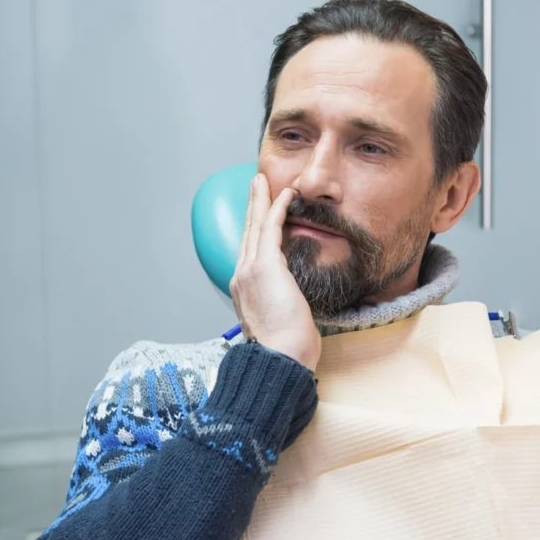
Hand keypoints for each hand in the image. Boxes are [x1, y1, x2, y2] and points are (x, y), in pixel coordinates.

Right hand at [229, 174, 321, 369]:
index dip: (254, 229)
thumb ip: (286, 306)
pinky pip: (269, 228)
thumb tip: (297, 303)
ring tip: (263, 180)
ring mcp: (249, 271)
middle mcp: (242, 277)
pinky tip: (286, 194)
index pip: (251, 252)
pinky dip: (277, 208)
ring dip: (260, 199)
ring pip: (255, 225)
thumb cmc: (287, 351)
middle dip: (252, 206)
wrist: (280, 359)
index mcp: (245, 291)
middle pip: (247, 233)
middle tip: (256, 184)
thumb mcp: (284, 323)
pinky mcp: (264, 267)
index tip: (260, 213)